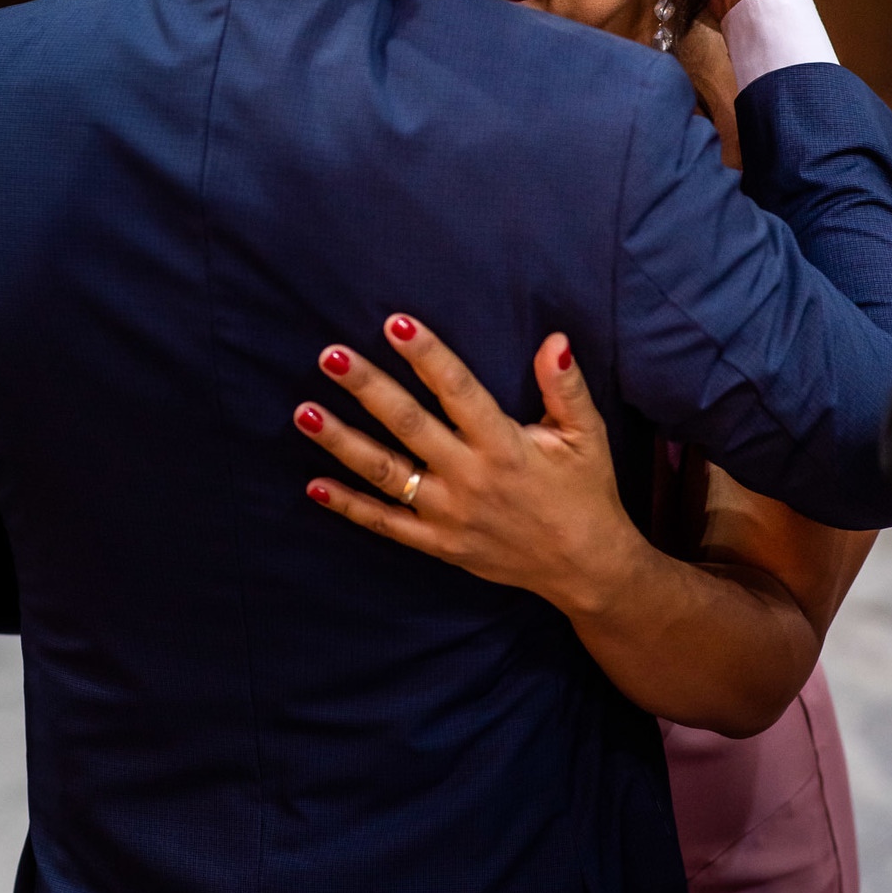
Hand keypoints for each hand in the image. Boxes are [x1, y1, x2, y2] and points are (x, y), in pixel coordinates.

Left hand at [295, 316, 823, 735]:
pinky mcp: (439, 544)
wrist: (587, 569)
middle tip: (329, 356)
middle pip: (409, 425)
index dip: (428, 356)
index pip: (459, 391)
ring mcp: (449, 514)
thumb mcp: (587, 436)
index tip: (395, 323)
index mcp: (505, 446)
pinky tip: (314, 484)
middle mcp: (471, 478)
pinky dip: (350, 507)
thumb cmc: (586, 493)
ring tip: (304, 412)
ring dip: (342, 443)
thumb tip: (553, 338)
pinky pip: (387, 525)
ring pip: (386, 474)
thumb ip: (565, 387)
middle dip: (368, 388)